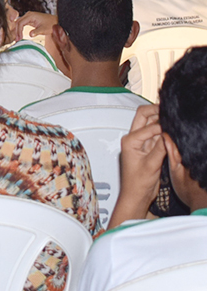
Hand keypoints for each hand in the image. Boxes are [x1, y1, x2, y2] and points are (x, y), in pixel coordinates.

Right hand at [19, 11, 57, 39]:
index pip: (20, 23)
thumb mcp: (44, 29)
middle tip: (17, 39)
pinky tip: (20, 34)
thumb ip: (36, 32)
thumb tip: (30, 35)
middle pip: (18, 22)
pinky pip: (22, 23)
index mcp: (31, 16)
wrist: (55, 21)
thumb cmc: (51, 24)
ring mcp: (29, 16)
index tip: (19, 38)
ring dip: (18, 30)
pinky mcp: (30, 19)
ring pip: (19, 23)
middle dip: (17, 31)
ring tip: (18, 38)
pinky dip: (20, 29)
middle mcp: (28, 15)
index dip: (19, 31)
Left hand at [109, 104, 164, 227]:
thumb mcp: (151, 166)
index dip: (161, 124)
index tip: (174, 122)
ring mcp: (142, 143)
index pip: (147, 125)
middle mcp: (134, 138)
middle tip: (172, 110)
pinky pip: (158, 136)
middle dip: (156, 111)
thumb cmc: (138, 183)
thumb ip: (159, 149)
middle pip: (144, 117)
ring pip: (152, 125)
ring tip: (175, 118)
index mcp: (130, 140)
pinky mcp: (150, 149)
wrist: (137, 195)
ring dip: (162, 121)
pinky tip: (174, 130)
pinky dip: (165, 132)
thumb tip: (168, 132)